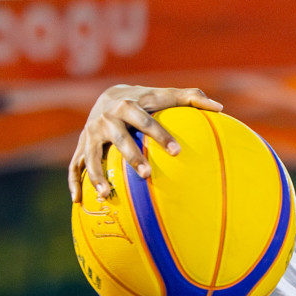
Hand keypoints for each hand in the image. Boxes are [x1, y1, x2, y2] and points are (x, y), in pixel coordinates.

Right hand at [69, 84, 222, 201]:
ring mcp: (91, 133)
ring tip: (107, 193)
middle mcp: (106, 118)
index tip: (177, 151)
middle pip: (118, 137)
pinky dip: (75, 182)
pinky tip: (78, 201)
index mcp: (128, 104)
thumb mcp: (165, 95)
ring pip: (91, 154)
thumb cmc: (147, 100)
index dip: (160, 133)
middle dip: (130, 155)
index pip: (145, 119)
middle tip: (146, 175)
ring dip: (97, 173)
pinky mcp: (82, 145)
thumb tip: (220, 108)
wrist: (107, 94)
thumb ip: (192, 98)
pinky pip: (75, 165)